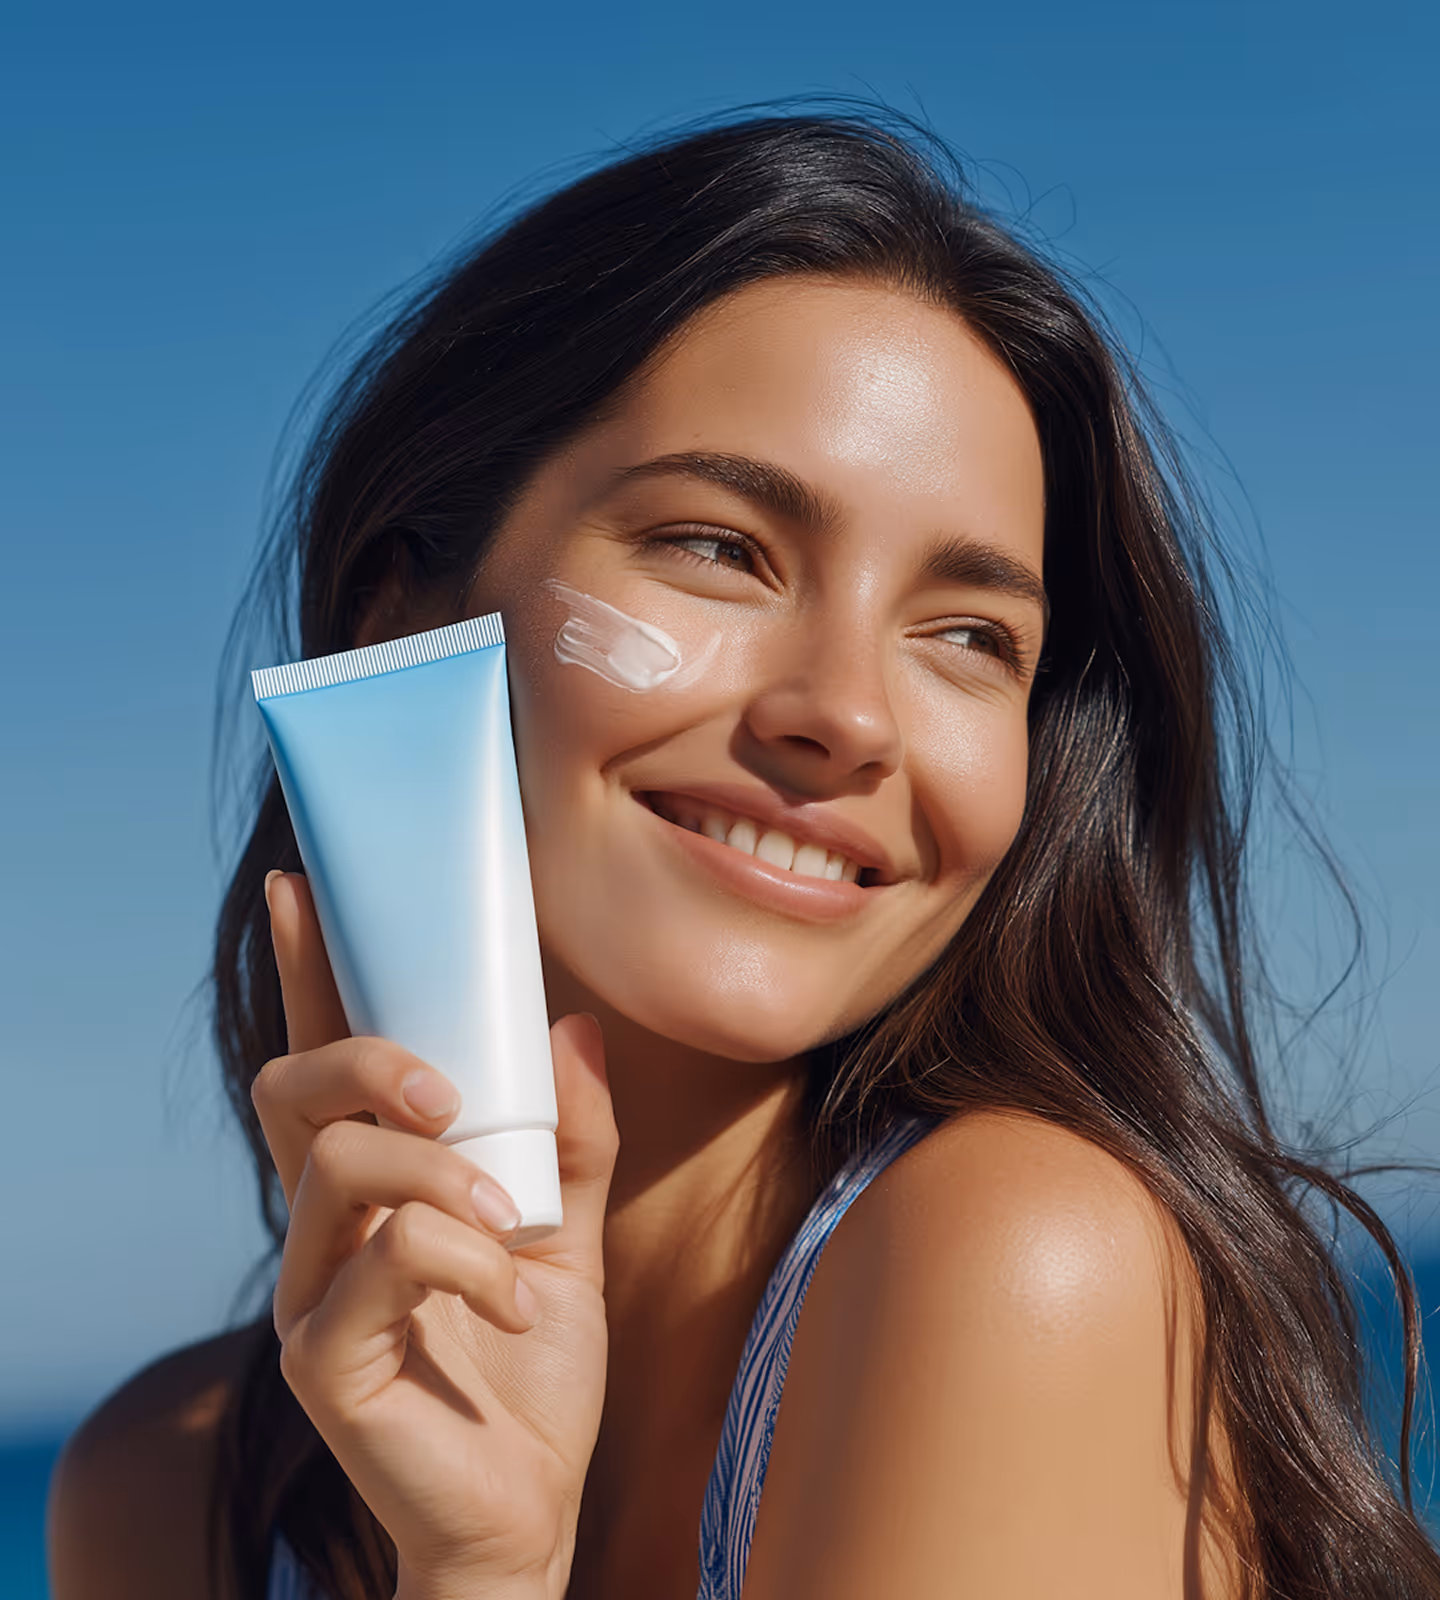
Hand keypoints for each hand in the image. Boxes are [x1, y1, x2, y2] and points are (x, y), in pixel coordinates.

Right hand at [253, 871, 616, 1599]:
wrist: (532, 1510)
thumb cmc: (534, 1370)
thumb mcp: (571, 1235)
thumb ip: (572, 1139)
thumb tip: (577, 1027)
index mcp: (375, 1191)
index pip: (322, 1063)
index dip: (308, 977)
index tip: (306, 891)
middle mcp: (322, 1233)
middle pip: (291, 1093)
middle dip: (366, 1059)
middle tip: (448, 1092)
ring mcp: (310, 1297)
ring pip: (333, 1169)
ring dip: (438, 1174)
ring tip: (510, 1222)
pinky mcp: (321, 1363)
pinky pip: (380, 1266)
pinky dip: (465, 1263)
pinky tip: (517, 1302)